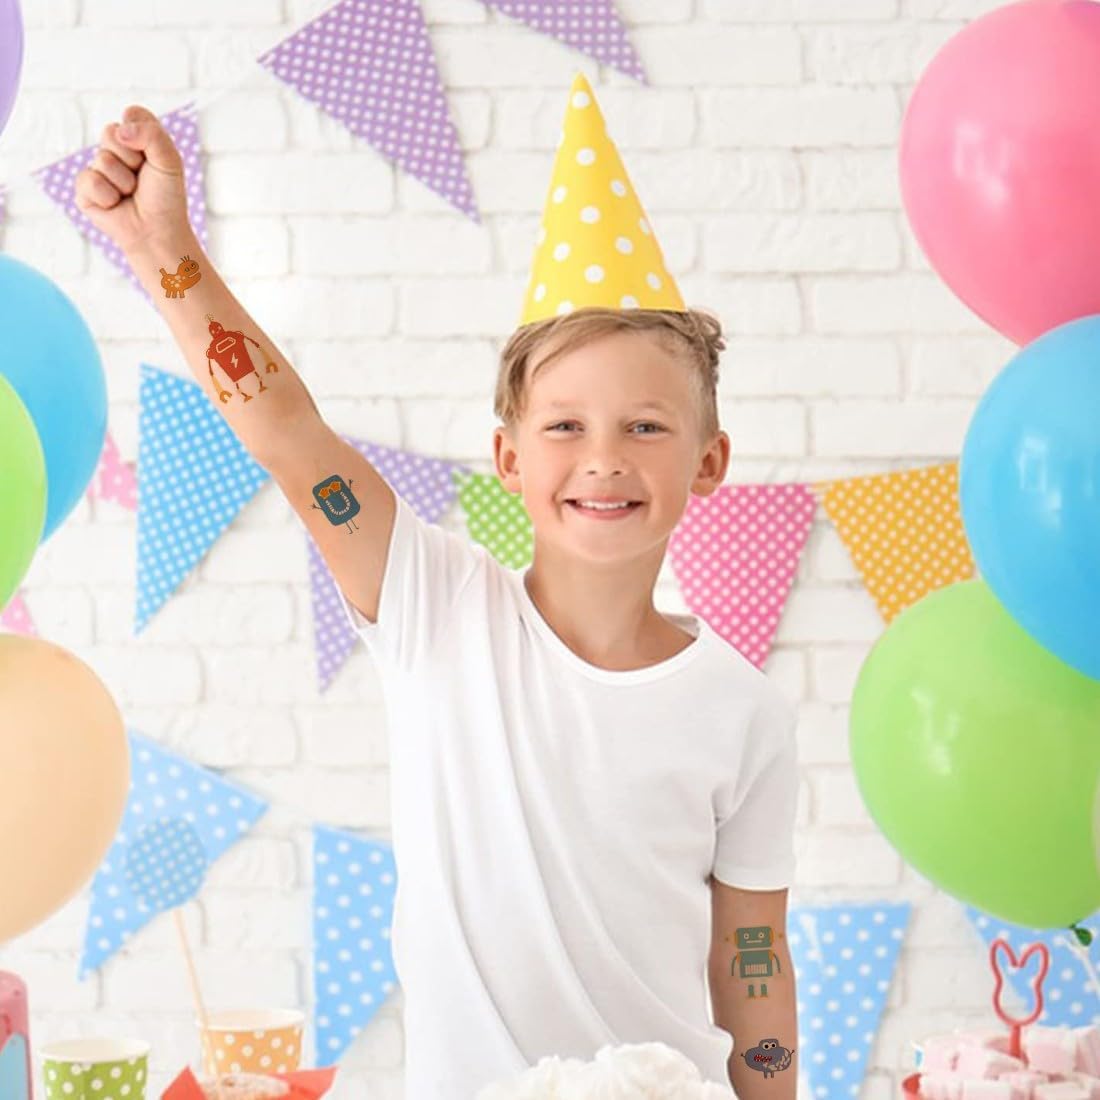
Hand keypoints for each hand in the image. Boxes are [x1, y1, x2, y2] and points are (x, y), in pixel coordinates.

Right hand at [74, 103, 190, 256]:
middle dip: (131, 158)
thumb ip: (152, 135)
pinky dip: (108, 196)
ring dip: (123, 181)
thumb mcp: (170, 161)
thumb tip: (121, 130)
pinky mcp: (84, 189)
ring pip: (102, 159)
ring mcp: (98, 168)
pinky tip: (115, 204)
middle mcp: (115, 150)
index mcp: (137, 138)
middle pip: (110, 131)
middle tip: (141, 178)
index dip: (142, 133)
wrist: (158, 232)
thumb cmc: (166, 198)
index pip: (132, 114)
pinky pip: (89, 180)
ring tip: (130, 194)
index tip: (153, 155)